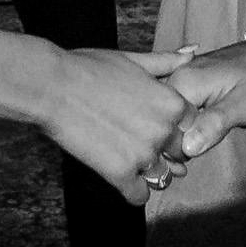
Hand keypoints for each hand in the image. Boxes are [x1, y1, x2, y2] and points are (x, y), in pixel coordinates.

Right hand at [0, 33, 190, 197]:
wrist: (52, 86)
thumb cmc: (89, 67)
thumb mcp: (134, 59)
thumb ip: (167, 61)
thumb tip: (193, 51)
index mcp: (172, 103)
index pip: (194, 127)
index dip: (178, 129)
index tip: (161, 127)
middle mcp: (164, 131)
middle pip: (180, 154)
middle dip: (167, 153)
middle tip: (142, 146)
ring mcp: (143, 154)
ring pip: (162, 177)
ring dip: (151, 174)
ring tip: (131, 163)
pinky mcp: (120, 173)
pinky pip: (138, 195)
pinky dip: (132, 191)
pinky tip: (121, 179)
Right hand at [164, 32, 245, 162]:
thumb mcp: (245, 105)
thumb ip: (215, 124)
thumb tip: (187, 147)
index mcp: (185, 81)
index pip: (161, 124)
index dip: (170, 149)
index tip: (183, 166)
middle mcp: (177, 77)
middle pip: (160, 120)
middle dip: (168, 146)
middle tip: (185, 166)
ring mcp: (182, 80)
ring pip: (166, 118)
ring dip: (174, 139)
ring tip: (190, 155)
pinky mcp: (190, 85)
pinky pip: (176, 111)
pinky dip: (181, 128)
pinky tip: (193, 139)